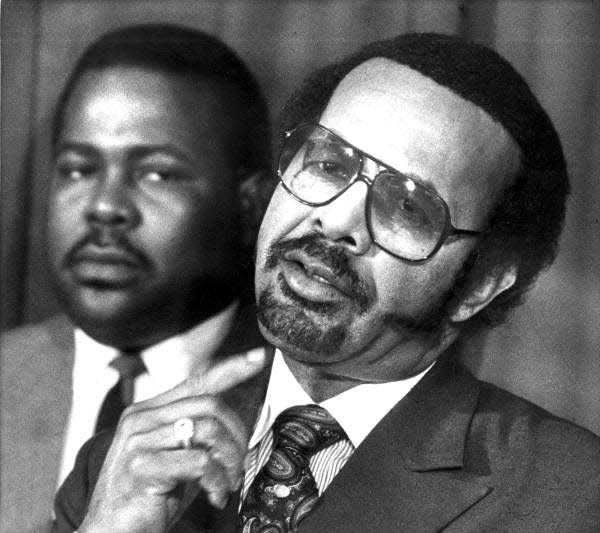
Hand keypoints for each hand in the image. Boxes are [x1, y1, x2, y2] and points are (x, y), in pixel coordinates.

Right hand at [78, 349, 265, 532]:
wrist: (109, 532)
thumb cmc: (148, 497)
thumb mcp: (177, 458)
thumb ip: (197, 436)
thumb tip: (236, 423)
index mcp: (149, 411)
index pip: (197, 380)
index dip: (232, 368)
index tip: (259, 357)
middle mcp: (141, 418)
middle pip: (210, 403)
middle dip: (237, 434)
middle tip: (240, 465)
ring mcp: (139, 440)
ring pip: (208, 430)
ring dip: (229, 461)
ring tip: (227, 483)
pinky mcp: (141, 466)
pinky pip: (199, 462)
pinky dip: (217, 480)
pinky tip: (215, 495)